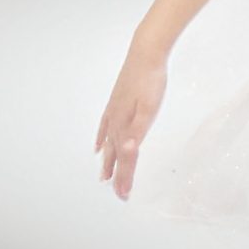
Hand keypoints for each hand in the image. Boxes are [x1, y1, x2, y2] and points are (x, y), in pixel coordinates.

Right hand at [94, 42, 167, 199]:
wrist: (145, 53)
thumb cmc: (150, 80)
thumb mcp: (149, 107)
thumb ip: (137, 131)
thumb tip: (127, 151)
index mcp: (125, 125)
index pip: (125, 158)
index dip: (125, 178)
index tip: (124, 196)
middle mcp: (115, 122)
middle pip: (115, 155)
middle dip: (117, 175)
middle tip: (117, 193)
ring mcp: (113, 112)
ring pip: (108, 144)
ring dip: (107, 161)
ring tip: (104, 175)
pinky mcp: (115, 103)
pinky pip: (104, 128)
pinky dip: (101, 139)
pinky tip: (98, 144)